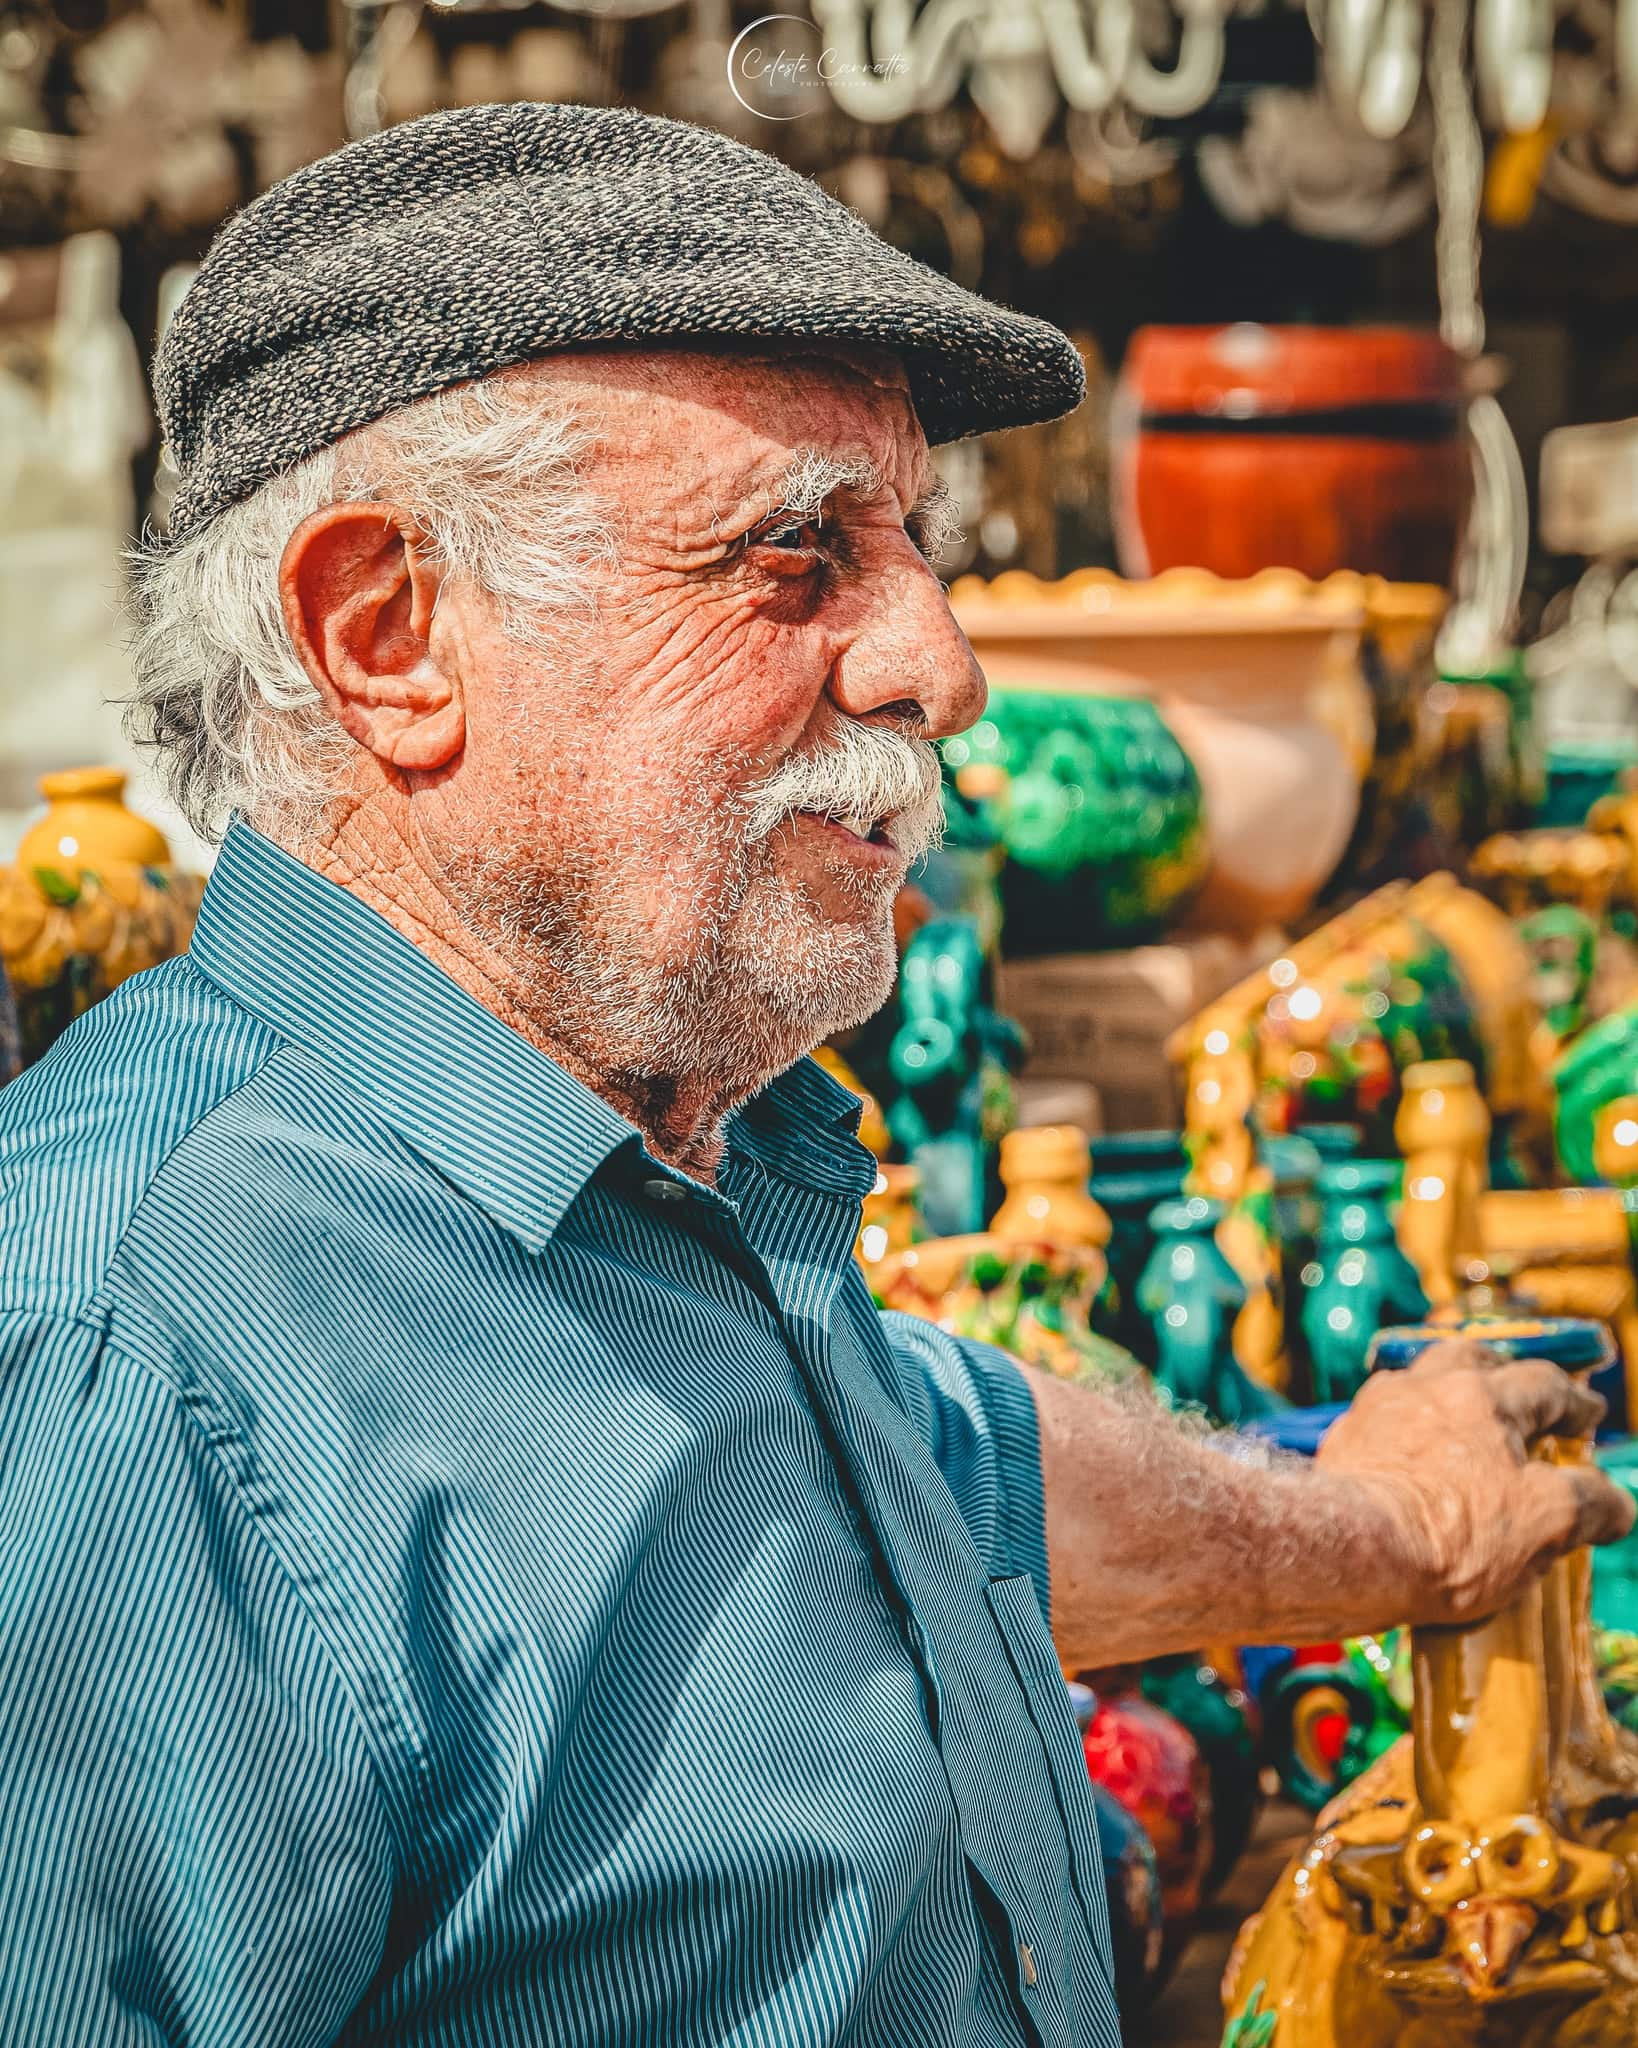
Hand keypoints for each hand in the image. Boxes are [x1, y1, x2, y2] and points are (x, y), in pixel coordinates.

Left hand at [1315, 1337, 1636, 1627]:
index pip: (1543, 1385)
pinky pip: (1381, 1422)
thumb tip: (1613, 1503)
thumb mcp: (1547, 1523)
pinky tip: (1411, 1458)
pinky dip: (1406, 1430)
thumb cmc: (1452, 1536)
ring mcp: (1375, 1413)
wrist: (1348, 1553)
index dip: (1574, 1403)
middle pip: (1470, 1359)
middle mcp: (1423, 1389)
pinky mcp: (1341, 1445)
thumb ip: (1589, 1504)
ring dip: (1446, 1396)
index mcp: (1481, 1398)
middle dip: (1501, 1372)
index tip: (1587, 1418)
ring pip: (1419, 1383)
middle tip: (1519, 1396)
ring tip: (1463, 1424)